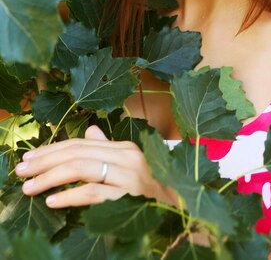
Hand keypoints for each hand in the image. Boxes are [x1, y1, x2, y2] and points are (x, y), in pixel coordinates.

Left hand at [15, 125, 162, 207]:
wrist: (183, 204)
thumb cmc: (155, 186)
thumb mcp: (131, 163)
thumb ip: (109, 148)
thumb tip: (90, 132)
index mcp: (123, 147)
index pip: (81, 143)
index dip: (52, 149)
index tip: (29, 157)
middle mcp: (126, 155)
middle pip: (78, 152)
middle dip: (46, 161)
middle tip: (21, 170)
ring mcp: (129, 174)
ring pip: (83, 168)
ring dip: (51, 177)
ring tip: (29, 186)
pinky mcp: (130, 195)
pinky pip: (95, 192)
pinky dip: (71, 195)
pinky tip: (53, 199)